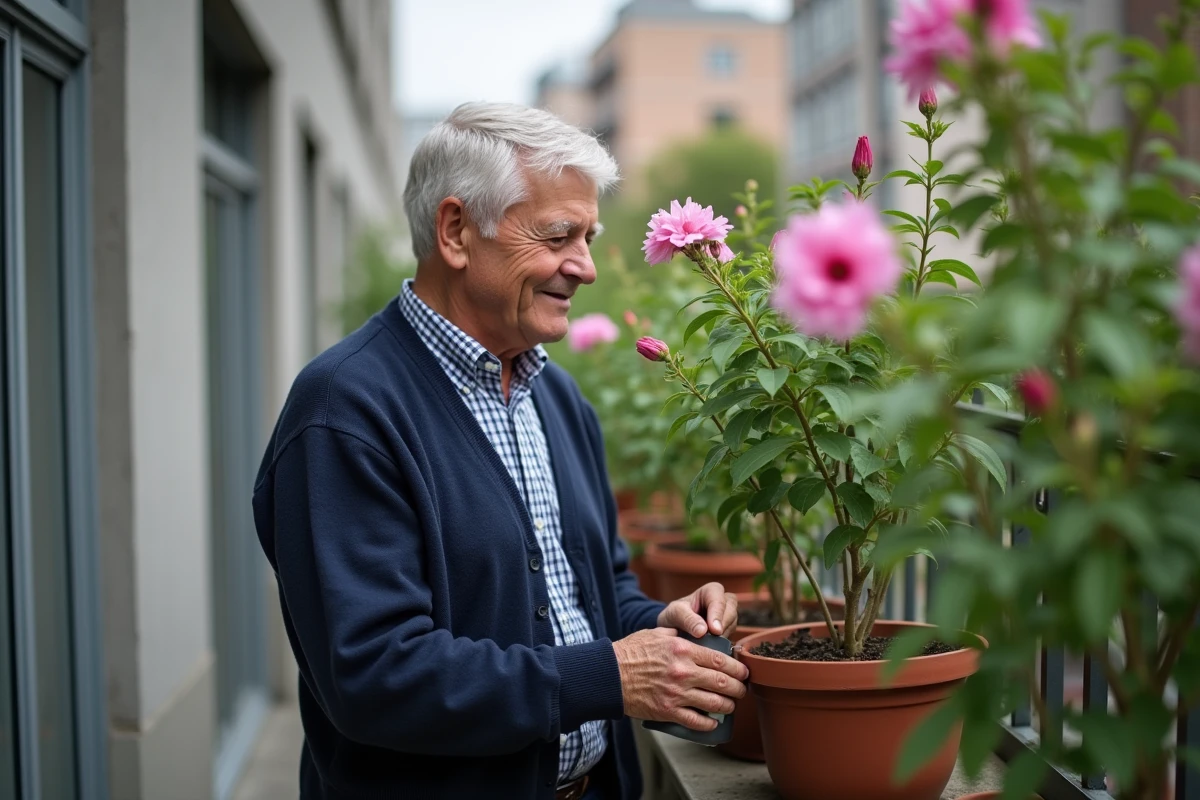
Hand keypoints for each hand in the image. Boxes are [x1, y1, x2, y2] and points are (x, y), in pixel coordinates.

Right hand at [612, 628, 748, 730]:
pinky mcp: (668, 711)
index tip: (744, 672)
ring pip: (715, 703)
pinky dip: (709, 724)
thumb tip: (696, 633)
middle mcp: (683, 672)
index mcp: (683, 650)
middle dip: (739, 688)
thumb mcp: (656, 633)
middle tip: (742, 690)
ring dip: (728, 706)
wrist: (609, 675)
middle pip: (723, 682)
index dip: (738, 668)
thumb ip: (679, 633)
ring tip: (730, 705)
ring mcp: (677, 694)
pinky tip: (713, 722)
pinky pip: (697, 721)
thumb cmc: (631, 652)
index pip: (721, 659)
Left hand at [656, 582, 737, 637]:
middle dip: (722, 626)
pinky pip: (730, 638)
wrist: (672, 628)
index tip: (715, 631)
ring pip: (732, 627)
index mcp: (711, 591)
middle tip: (713, 639)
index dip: (717, 615)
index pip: (719, 600)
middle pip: (731, 612)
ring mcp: (728, 618)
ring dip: (721, 637)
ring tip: (707, 645)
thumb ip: (687, 619)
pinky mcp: (728, 633)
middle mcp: (723, 603)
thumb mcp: (675, 613)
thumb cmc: (674, 615)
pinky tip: (710, 650)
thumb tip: (702, 631)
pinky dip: (721, 645)